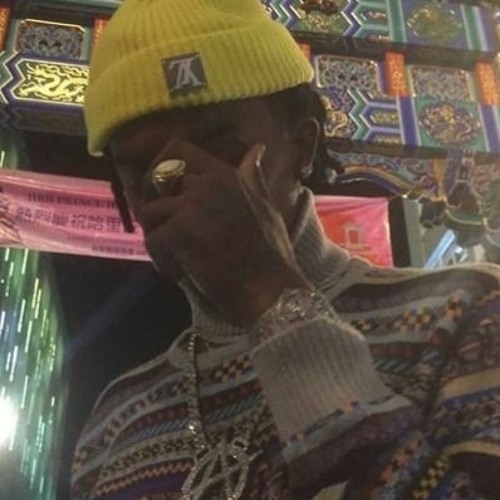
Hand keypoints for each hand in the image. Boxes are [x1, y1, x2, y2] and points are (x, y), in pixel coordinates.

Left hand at [137, 139, 309, 325]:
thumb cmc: (272, 253)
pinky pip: (152, 241)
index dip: (161, 169)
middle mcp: (205, 184)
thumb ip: (253, 178)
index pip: (178, 150)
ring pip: (149, 213)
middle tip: (165, 232)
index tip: (162, 191)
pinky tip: (178, 272)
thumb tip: (256, 149)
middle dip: (156, 207)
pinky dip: (161, 260)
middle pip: (156, 182)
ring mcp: (191, 206)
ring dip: (157, 236)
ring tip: (174, 256)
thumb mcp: (266, 206)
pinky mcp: (180, 232)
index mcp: (225, 175)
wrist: (271, 289)